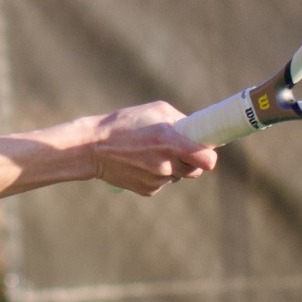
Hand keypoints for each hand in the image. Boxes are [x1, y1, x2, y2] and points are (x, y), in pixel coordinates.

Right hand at [89, 101, 217, 195]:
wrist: (92, 148)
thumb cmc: (124, 124)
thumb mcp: (155, 110)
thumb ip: (181, 121)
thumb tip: (197, 132)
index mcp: (170, 141)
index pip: (207, 160)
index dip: (209, 156)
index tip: (205, 150)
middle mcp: (166, 164)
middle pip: (195, 170)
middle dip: (190, 160)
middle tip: (175, 148)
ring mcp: (157, 180)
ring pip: (178, 176)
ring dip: (171, 166)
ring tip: (149, 152)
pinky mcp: (147, 191)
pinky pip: (162, 183)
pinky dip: (156, 175)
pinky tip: (140, 163)